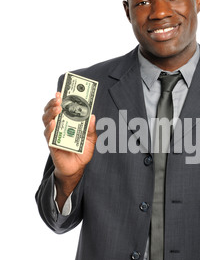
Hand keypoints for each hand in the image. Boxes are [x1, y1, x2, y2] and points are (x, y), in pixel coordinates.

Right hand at [42, 92, 96, 207]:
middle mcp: (58, 126)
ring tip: (57, 108)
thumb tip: (92, 116)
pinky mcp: (51, 144)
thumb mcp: (91, 139)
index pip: (61, 107)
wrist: (77, 168)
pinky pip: (48, 135)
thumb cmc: (83, 151)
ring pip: (47, 120)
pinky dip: (50, 128)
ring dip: (51, 112)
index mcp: (67, 121)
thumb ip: (91, 128)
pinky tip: (53, 123)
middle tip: (59, 99)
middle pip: (51, 111)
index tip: (61, 91)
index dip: (59, 99)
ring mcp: (53, 134)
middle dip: (54, 103)